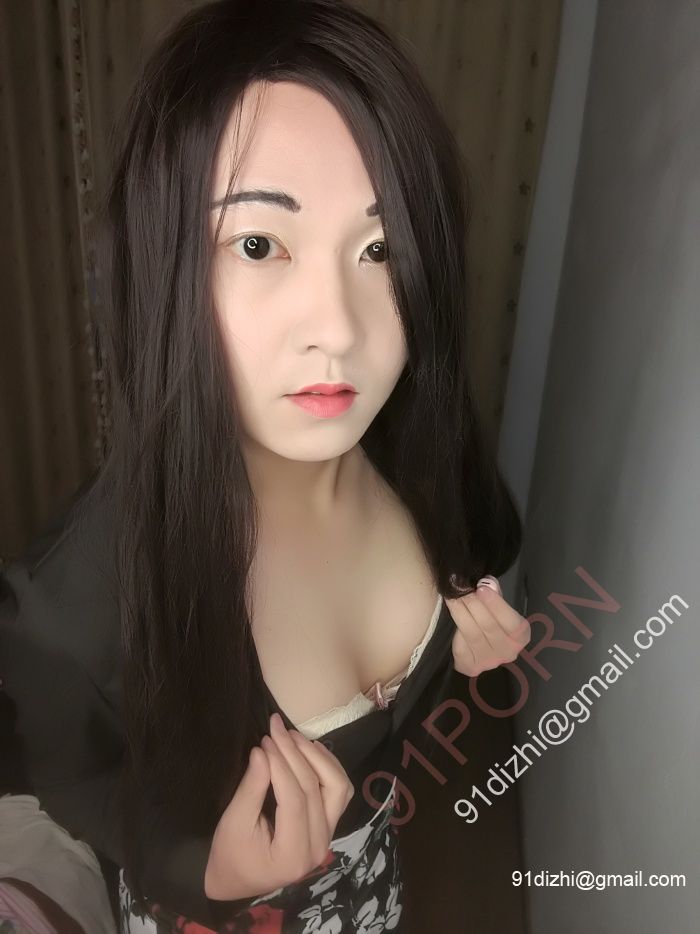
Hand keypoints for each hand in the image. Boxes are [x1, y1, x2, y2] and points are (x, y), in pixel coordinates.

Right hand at [204, 712, 353, 900]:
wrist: (235, 878)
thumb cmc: (229, 854)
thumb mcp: (233, 824)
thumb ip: (251, 789)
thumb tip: (262, 751)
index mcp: (293, 855)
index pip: (294, 800)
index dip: (281, 765)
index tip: (265, 739)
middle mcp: (318, 847)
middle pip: (316, 789)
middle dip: (296, 753)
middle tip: (276, 728)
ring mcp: (327, 836)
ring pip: (337, 787)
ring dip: (318, 757)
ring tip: (293, 736)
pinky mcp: (328, 825)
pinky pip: (338, 791)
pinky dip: (328, 766)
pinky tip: (311, 748)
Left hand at [446, 575, 530, 676]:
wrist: (478, 644)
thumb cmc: (491, 618)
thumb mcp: (498, 606)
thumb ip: (495, 595)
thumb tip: (488, 583)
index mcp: (521, 636)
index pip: (512, 622)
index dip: (496, 604)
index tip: (481, 587)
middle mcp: (509, 652)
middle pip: (489, 627)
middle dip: (473, 604)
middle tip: (460, 587)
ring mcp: (489, 662)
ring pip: (472, 634)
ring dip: (460, 612)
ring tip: (452, 596)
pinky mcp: (471, 667)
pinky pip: (461, 646)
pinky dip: (455, 630)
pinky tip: (450, 616)